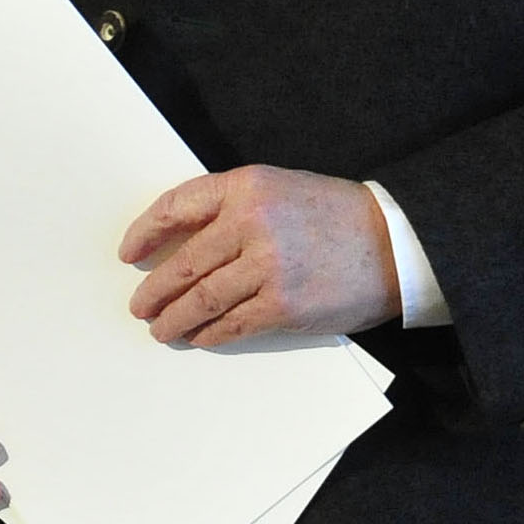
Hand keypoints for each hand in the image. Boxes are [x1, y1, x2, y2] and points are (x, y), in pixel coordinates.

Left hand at [121, 164, 399, 345]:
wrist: (394, 242)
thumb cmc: (330, 213)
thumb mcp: (274, 187)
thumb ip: (228, 205)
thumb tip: (177, 242)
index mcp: (243, 187)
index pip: (174, 208)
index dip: (144, 234)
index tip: (129, 254)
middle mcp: (250, 224)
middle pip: (183, 265)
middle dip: (154, 291)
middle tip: (139, 306)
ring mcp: (267, 268)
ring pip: (202, 300)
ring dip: (175, 319)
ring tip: (161, 329)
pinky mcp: (285, 306)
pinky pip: (234, 323)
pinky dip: (211, 333)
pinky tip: (200, 336)